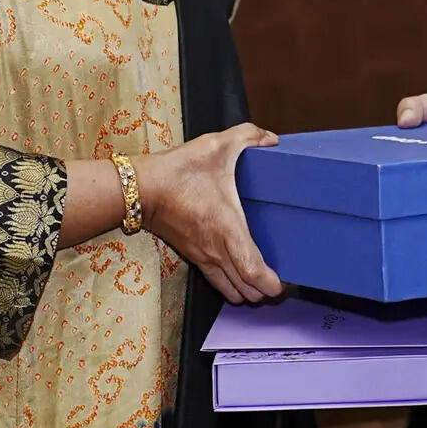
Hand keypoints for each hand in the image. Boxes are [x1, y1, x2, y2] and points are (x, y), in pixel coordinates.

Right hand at [134, 124, 283, 304]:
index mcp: (227, 228)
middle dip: (267, 291)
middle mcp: (216, 250)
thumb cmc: (178, 171)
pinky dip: (233, 285)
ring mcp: (203, 257)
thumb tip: (272, 139)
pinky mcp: (193, 256)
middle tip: (285, 280)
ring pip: (231, 291)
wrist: (140, 189)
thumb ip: (248, 136)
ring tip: (265, 280)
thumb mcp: (216, 145)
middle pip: (246, 290)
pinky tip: (241, 272)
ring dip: (249, 291)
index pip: (253, 271)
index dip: (272, 284)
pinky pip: (217, 281)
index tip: (286, 283)